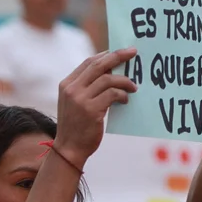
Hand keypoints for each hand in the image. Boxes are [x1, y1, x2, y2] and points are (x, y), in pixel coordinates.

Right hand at [55, 48, 137, 168]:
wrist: (69, 148)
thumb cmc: (77, 126)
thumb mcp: (76, 102)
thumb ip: (88, 87)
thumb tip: (112, 73)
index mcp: (67, 84)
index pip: (89, 62)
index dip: (106, 55)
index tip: (122, 52)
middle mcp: (72, 88)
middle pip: (98, 65)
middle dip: (118, 56)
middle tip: (133, 52)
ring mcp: (80, 99)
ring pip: (108, 79)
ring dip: (124, 81)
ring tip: (133, 87)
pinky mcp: (91, 110)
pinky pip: (113, 94)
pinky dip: (122, 95)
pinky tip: (126, 100)